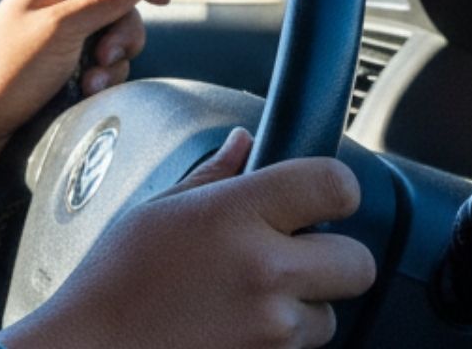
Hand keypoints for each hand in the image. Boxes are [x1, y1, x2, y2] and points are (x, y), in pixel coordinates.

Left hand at [0, 0, 165, 199]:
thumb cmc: (2, 71)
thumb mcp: (59, 29)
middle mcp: (58, 8)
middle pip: (119, 6)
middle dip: (122, 34)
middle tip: (102, 55)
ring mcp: (62, 41)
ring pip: (114, 42)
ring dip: (111, 65)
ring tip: (88, 83)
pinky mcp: (65, 72)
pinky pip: (102, 70)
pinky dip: (101, 82)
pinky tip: (85, 95)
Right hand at [1, 129, 377, 348]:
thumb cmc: (114, 280)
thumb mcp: (159, 210)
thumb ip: (215, 174)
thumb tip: (246, 143)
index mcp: (234, 214)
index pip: (335, 184)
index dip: (335, 189)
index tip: (320, 198)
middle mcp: (263, 269)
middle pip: (357, 261)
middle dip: (332, 260)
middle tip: (291, 258)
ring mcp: (270, 327)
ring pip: (329, 316)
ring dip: (301, 310)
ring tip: (244, 301)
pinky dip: (278, 342)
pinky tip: (233, 328)